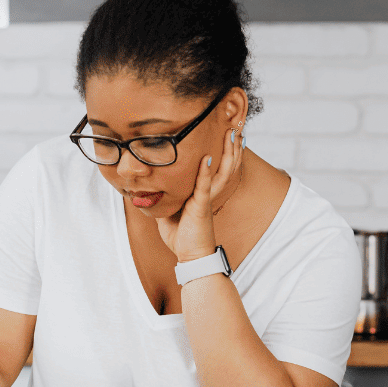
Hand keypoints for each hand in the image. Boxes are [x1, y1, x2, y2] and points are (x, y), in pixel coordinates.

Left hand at [156, 127, 244, 262]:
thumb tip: (151, 190)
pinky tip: (207, 157)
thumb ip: (166, 199)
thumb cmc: (182, 238)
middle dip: (232, 147)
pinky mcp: (201, 206)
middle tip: (236, 128)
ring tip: (232, 136)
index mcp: (202, 194)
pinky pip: (203, 186)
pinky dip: (204, 171)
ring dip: (227, 153)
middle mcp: (208, 193)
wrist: (190, 258)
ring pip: (222, 172)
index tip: (226, 136)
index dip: (223, 152)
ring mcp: (206, 199)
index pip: (215, 168)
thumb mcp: (170, 213)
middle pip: (225, 166)